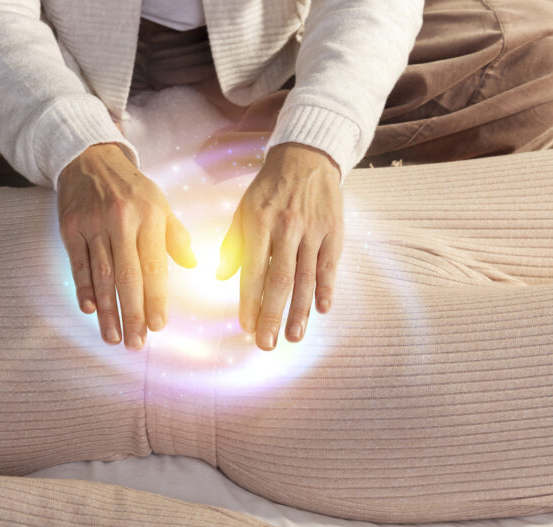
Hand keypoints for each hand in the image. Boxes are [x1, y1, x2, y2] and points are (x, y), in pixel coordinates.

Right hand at [57, 143, 196, 349]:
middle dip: (133, 314)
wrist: (88, 158)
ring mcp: (93, 225)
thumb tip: (194, 265)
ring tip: (113, 337)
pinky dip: (84, 289)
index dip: (156, 298)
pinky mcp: (70, 227)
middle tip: (136, 344)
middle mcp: (121, 221)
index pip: (154, 266)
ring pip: (102, 276)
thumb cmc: (130, 188)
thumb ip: (176, 236)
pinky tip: (90, 311)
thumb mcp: (160, 203)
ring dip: (108, 311)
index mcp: (149, 217)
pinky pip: (78, 264)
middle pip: (128, 276)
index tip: (158, 326)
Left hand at [215, 142, 342, 350]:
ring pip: (306, 277)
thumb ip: (233, 245)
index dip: (249, 301)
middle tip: (266, 343)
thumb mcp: (244, 211)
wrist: (307, 158)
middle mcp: (286, 228)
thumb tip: (219, 278)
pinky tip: (322, 310)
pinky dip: (327, 289)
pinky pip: (329, 265)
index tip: (245, 327)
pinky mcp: (333, 231)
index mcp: (259, 224)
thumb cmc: (269, 190)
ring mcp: (312, 231)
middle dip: (272, 315)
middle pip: (280, 280)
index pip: (252, 270)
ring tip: (293, 336)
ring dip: (300, 311)